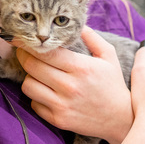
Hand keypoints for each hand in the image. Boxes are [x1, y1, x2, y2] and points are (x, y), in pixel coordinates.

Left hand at [16, 27, 132, 143]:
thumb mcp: (109, 56)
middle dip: (24, 56)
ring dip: (30, 77)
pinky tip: (47, 92)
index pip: (46, 52)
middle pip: (32, 66)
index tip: (25, 40)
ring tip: (38, 74)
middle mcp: (70, 86)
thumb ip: (92, 37)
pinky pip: (34, 104)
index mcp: (81, 67)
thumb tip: (76, 24)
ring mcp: (62, 105)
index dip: (31, 44)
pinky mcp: (58, 120)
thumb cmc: (113, 85)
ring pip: (28, 86)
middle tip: (26, 53)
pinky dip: (37, 97)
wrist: (120, 119)